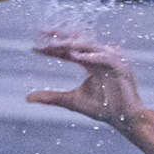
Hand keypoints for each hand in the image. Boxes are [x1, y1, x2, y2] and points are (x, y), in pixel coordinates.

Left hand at [27, 32, 149, 128]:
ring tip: (57, 44)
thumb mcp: (72, 101)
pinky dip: (93, 56)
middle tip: (43, 33)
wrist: (125, 120)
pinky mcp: (122, 66)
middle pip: (77, 42)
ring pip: (90, 47)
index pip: (68, 51)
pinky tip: (78, 56)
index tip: (34, 47)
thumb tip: (27, 97)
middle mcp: (100, 56)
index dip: (51, 49)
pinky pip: (106, 57)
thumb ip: (51, 97)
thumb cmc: (103, 109)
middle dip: (60, 37)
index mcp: (90, 61)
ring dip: (74, 44)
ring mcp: (112, 59)